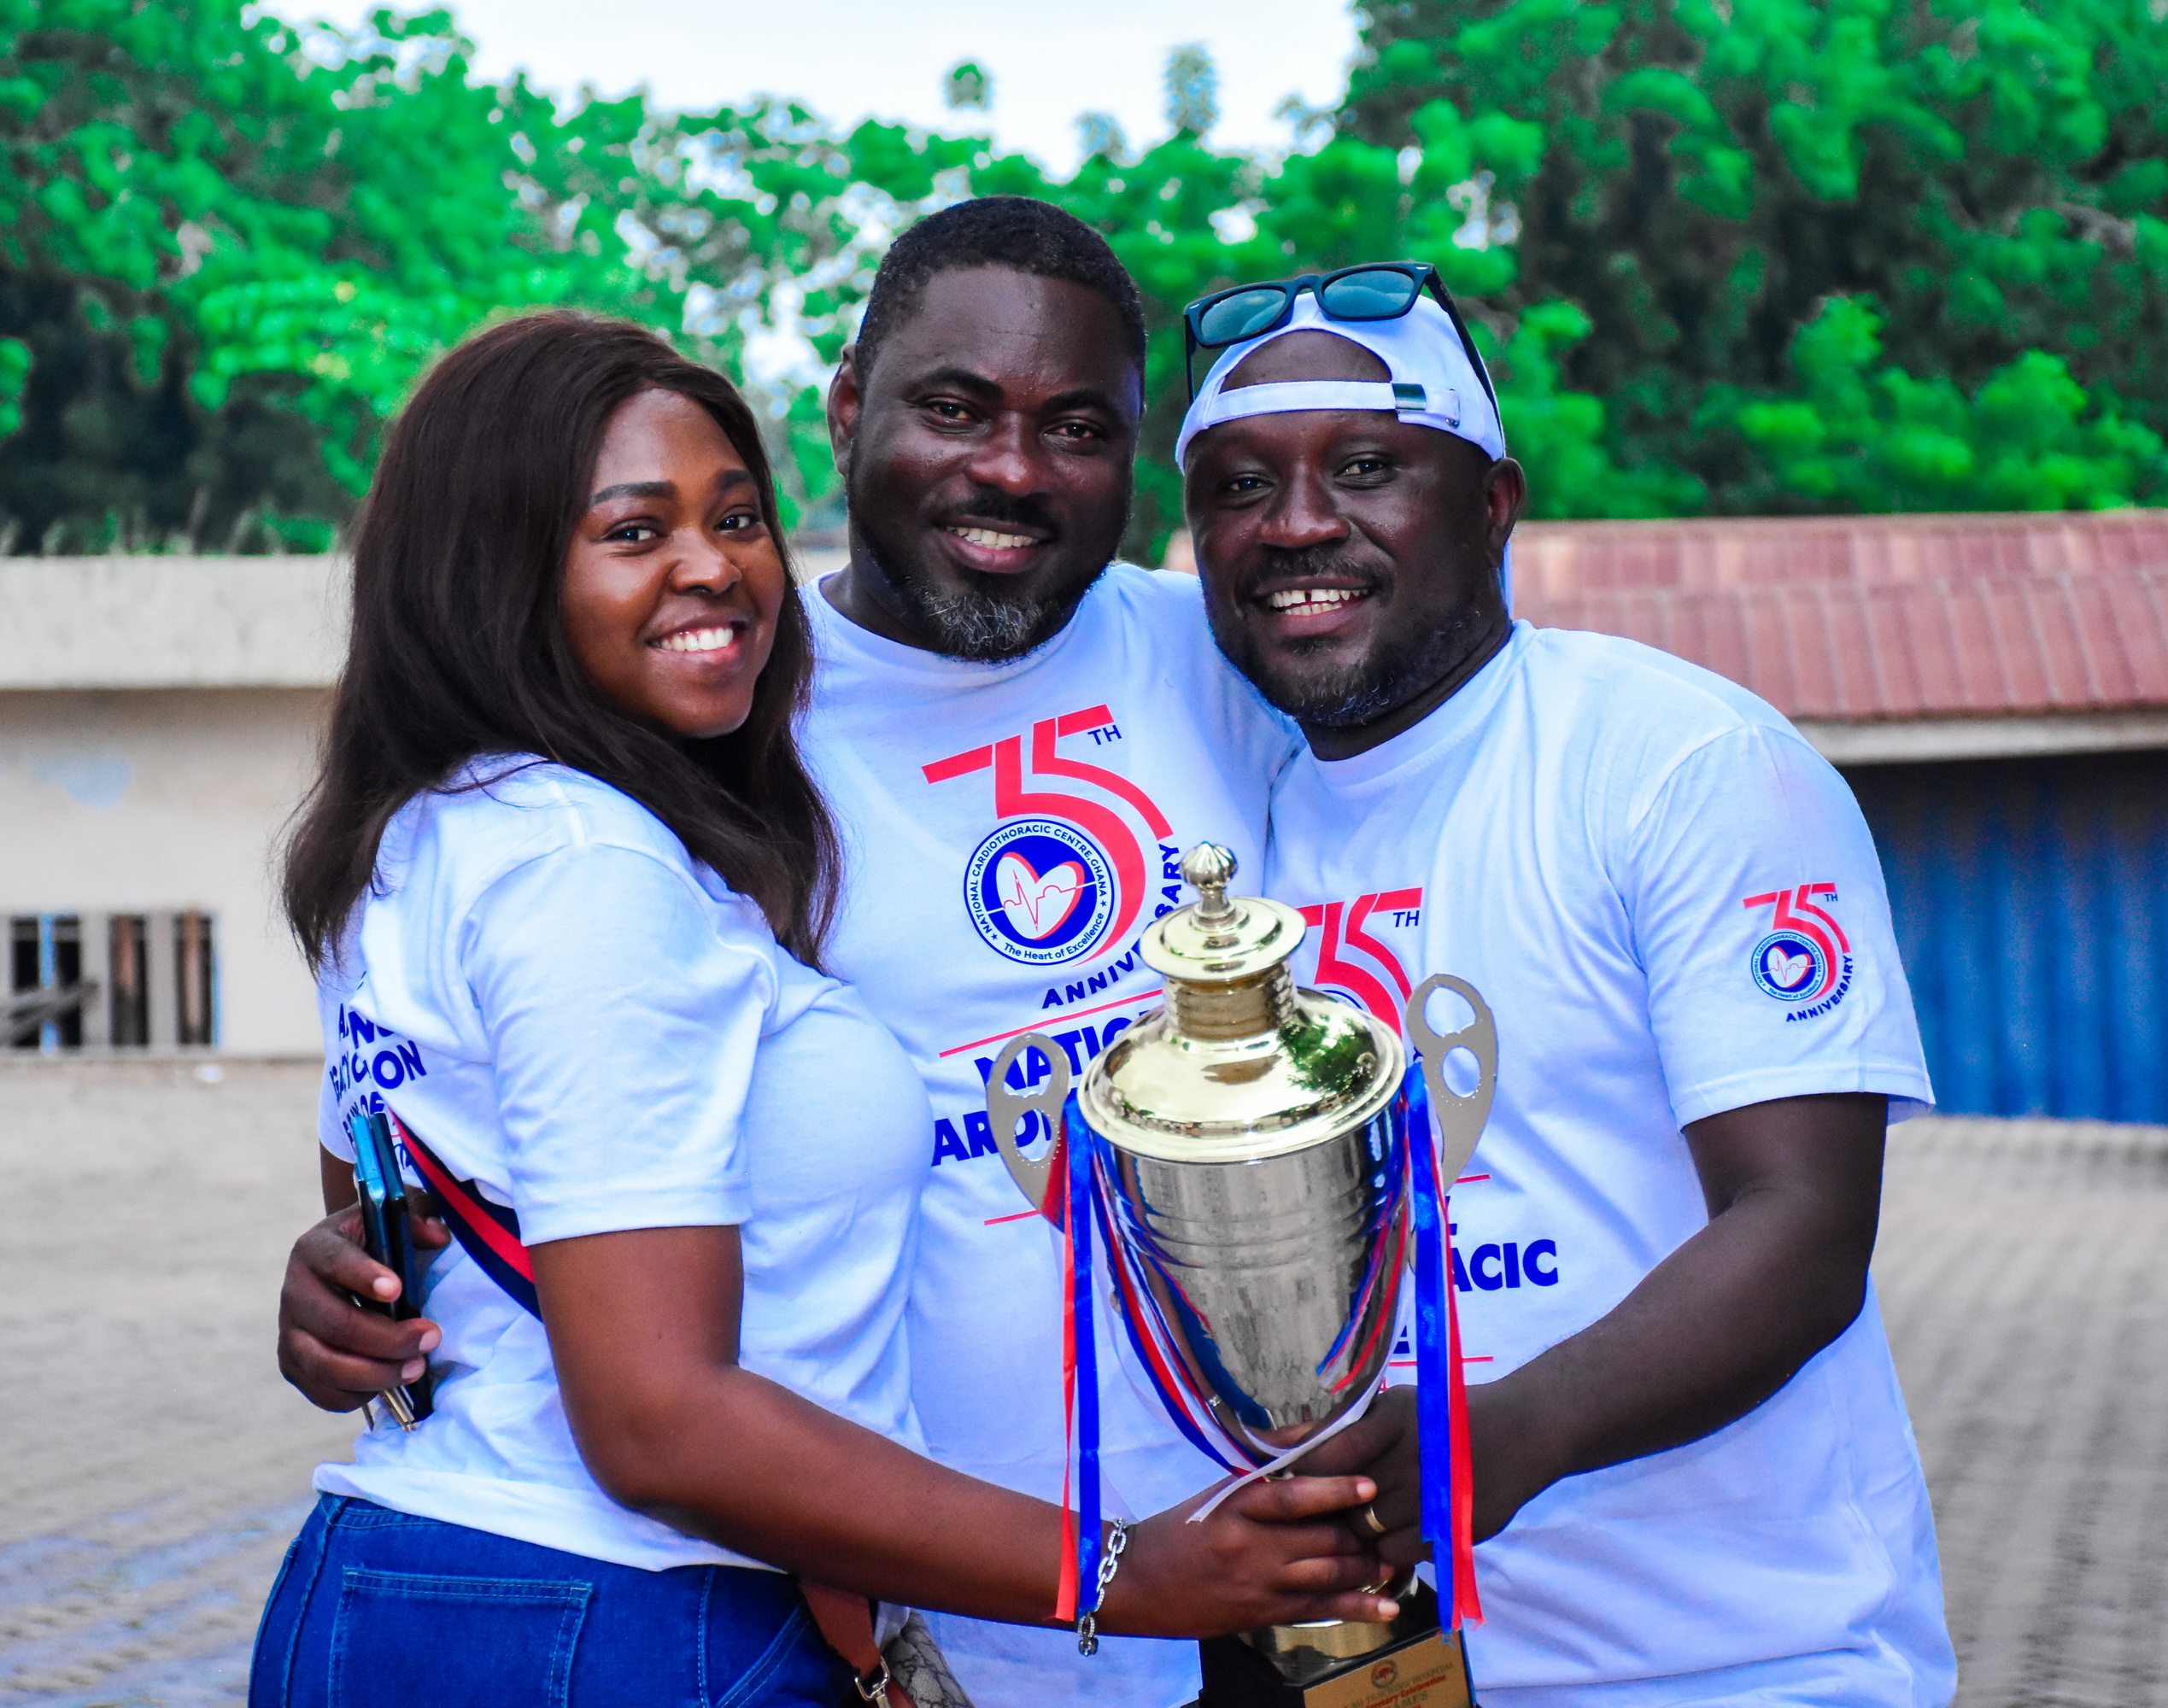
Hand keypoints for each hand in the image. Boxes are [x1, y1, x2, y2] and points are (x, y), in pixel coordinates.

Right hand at [276, 1202, 449, 1410]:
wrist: (347, 1272)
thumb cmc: (379, 1241)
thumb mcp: (397, 1217)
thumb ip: (418, 1217)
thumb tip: (438, 1236)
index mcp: (316, 1248)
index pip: (334, 1261)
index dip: (363, 1276)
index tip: (396, 1290)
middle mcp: (294, 1291)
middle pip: (335, 1324)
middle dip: (388, 1338)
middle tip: (431, 1337)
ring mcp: (290, 1332)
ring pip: (325, 1365)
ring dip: (377, 1373)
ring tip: (417, 1367)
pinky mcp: (294, 1365)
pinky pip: (322, 1392)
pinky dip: (358, 1395)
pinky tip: (391, 1383)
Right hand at [1100, 1474, 1396, 1638]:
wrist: (1135, 1582)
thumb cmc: (1178, 1530)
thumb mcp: (1216, 1494)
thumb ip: (1262, 1478)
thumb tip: (1313, 1450)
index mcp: (1236, 1505)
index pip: (1293, 1496)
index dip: (1335, 1490)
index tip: (1369, 1483)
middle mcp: (1250, 1544)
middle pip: (1320, 1538)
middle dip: (1361, 1534)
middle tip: (1392, 1523)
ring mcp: (1257, 1583)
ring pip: (1326, 1575)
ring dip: (1365, 1569)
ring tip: (1393, 1561)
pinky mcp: (1261, 1614)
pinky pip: (1318, 1610)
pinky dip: (1356, 1608)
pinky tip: (1387, 1608)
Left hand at [1297, 1383, 1561, 1563]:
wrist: (1514, 1436)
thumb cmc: (1438, 1418)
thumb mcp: (1389, 1407)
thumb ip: (1334, 1427)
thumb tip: (1274, 1440)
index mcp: (1391, 1419)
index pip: (1326, 1455)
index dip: (1304, 1474)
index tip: (1297, 1479)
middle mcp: (1411, 1456)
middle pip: (1343, 1499)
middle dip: (1330, 1505)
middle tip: (1331, 1503)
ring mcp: (1434, 1495)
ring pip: (1367, 1529)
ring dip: (1359, 1528)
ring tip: (1365, 1515)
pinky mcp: (1452, 1527)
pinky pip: (1397, 1551)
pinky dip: (1388, 1546)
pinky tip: (1394, 1529)